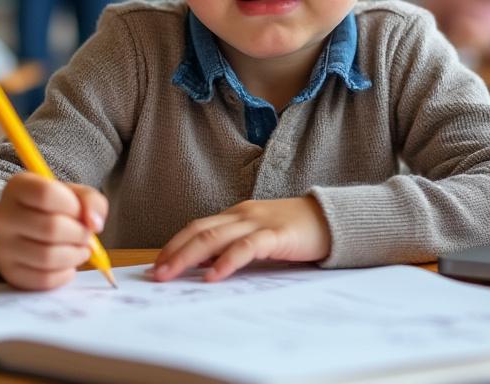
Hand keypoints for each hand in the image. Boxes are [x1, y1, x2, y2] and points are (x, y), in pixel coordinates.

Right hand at [0, 173, 106, 290]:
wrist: (22, 230)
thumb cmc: (52, 209)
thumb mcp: (72, 194)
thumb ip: (90, 200)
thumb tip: (95, 224)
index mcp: (17, 188)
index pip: (47, 194)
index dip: (73, 206)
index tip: (80, 213)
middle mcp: (3, 216)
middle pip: (51, 228)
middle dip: (79, 234)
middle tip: (85, 235)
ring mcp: (3, 247)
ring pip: (48, 257)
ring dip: (75, 256)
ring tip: (80, 250)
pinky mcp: (10, 273)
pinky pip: (44, 279)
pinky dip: (65, 274)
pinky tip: (68, 264)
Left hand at [151, 196, 330, 282]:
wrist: (334, 219)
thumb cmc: (296, 231)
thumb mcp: (261, 235)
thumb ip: (237, 245)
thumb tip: (205, 265)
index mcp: (237, 214)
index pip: (197, 227)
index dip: (174, 245)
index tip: (156, 264)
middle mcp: (243, 215)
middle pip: (199, 231)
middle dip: (173, 252)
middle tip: (155, 274)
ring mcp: (259, 222)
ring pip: (215, 237)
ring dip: (188, 257)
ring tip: (171, 275)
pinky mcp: (277, 235)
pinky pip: (246, 248)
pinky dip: (226, 262)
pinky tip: (213, 276)